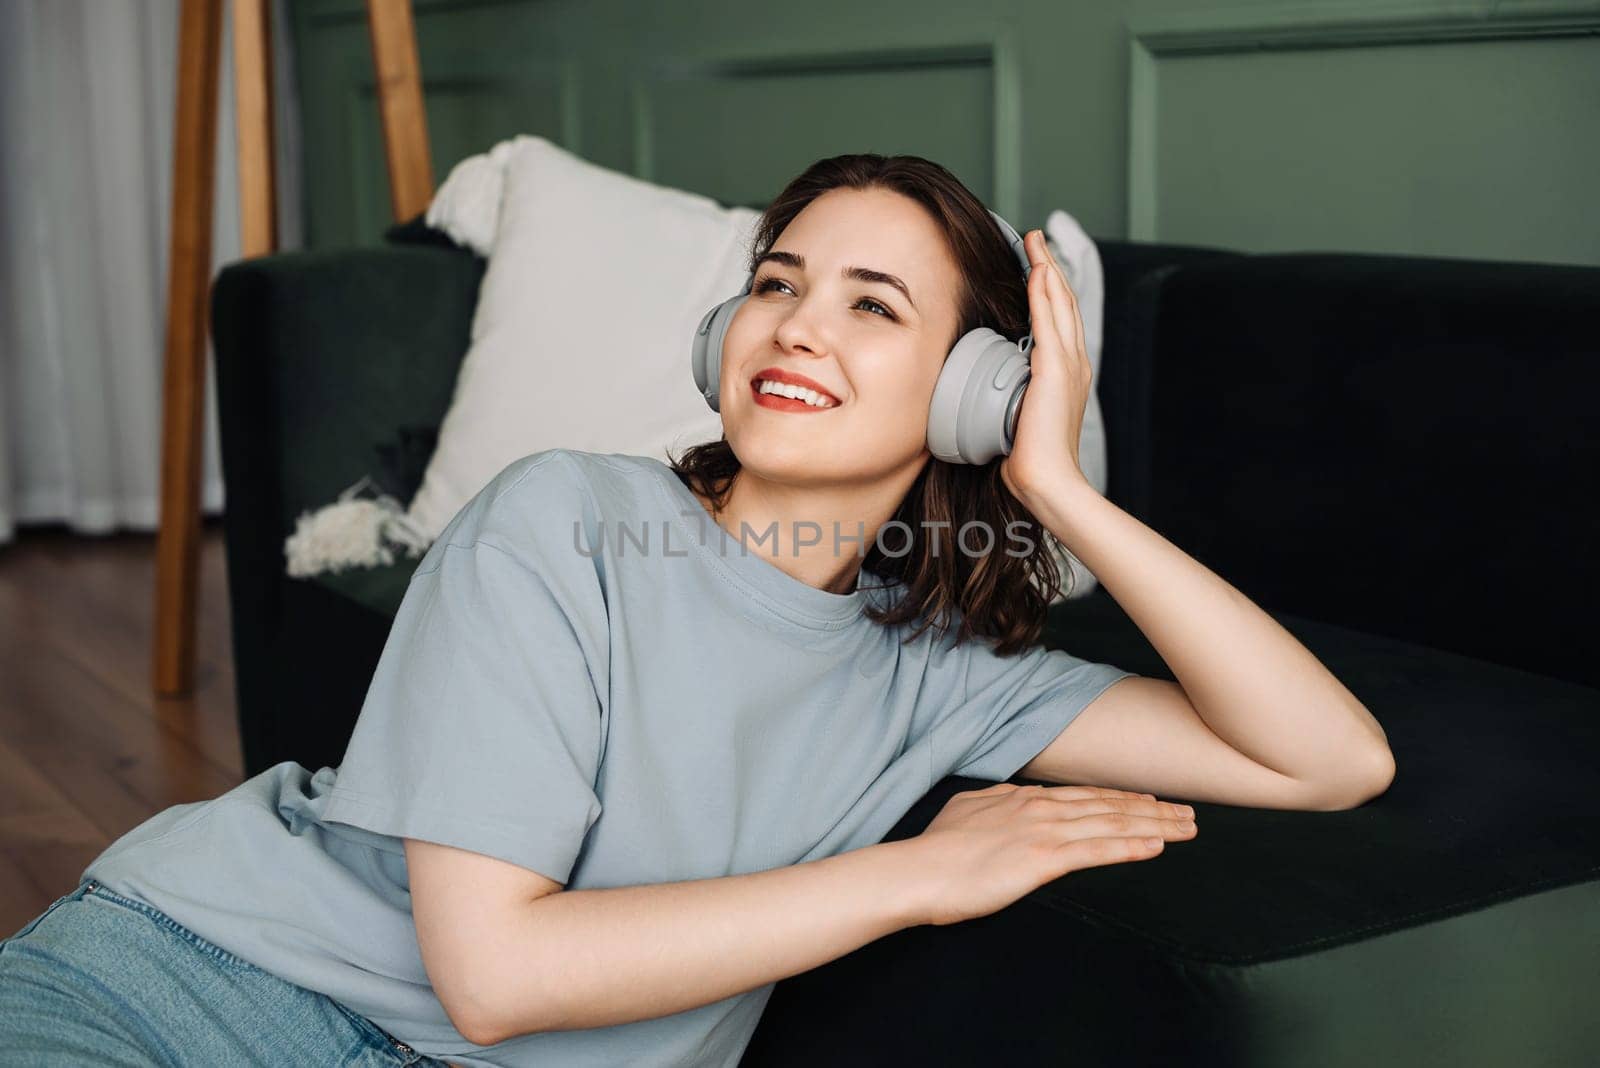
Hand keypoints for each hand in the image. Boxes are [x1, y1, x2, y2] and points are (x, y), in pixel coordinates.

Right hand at [901, 782, 1197, 926]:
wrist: (919, 871)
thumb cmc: (935, 851)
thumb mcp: (967, 811)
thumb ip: (995, 804)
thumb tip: (1008, 800)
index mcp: (1022, 799)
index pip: (1084, 797)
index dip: (1122, 799)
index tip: (1150, 802)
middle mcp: (1040, 809)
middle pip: (1108, 806)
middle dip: (1152, 809)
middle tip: (1188, 812)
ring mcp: (1043, 831)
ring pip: (1111, 824)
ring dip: (1154, 825)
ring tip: (1187, 827)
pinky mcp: (1043, 859)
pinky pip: (1097, 851)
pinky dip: (1130, 847)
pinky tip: (1156, 848)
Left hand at [999, 230, 1094, 507]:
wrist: (1048, 480)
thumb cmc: (1031, 460)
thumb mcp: (1020, 419)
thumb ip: (1013, 397)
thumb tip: (991, 392)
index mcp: (1068, 374)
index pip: (1059, 321)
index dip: (1049, 290)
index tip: (1034, 266)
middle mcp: (1074, 363)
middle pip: (1063, 302)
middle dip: (1049, 267)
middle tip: (1036, 238)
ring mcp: (1068, 364)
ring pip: (1059, 303)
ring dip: (1046, 269)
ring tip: (1035, 241)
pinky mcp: (1056, 369)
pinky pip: (1049, 320)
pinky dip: (1044, 292)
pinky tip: (1037, 270)